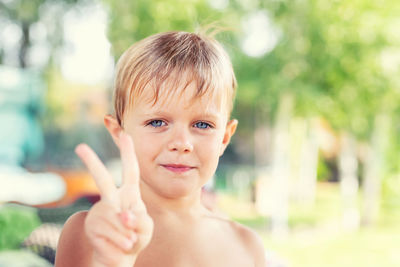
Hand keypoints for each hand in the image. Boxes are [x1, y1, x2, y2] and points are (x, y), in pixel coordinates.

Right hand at [75, 132, 152, 266]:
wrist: (120, 258)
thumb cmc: (136, 238)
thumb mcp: (145, 229)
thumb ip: (140, 220)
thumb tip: (124, 216)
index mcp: (129, 195)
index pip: (130, 171)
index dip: (128, 154)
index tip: (126, 135)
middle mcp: (112, 199)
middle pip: (102, 179)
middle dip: (92, 163)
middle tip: (80, 147)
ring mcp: (100, 212)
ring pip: (115, 219)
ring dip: (126, 236)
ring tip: (129, 243)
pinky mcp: (91, 226)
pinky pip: (109, 234)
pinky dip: (119, 244)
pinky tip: (120, 247)